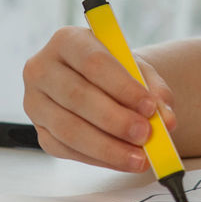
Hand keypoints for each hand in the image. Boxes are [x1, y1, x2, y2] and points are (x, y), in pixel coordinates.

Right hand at [22, 26, 177, 171]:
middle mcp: (42, 68)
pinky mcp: (39, 130)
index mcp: (67, 40)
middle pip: (77, 96)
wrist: (98, 81)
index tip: (149, 107)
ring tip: (140, 157)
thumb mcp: (138, 69)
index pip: (93, 62)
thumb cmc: (118, 71)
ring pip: (69, 129)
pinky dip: (98, 159)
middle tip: (146, 135)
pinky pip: (66, 149)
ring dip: (108, 147)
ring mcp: (35, 102)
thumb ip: (154, 90)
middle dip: (115, 120)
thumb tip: (166, 120)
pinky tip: (123, 161)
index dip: (122, 86)